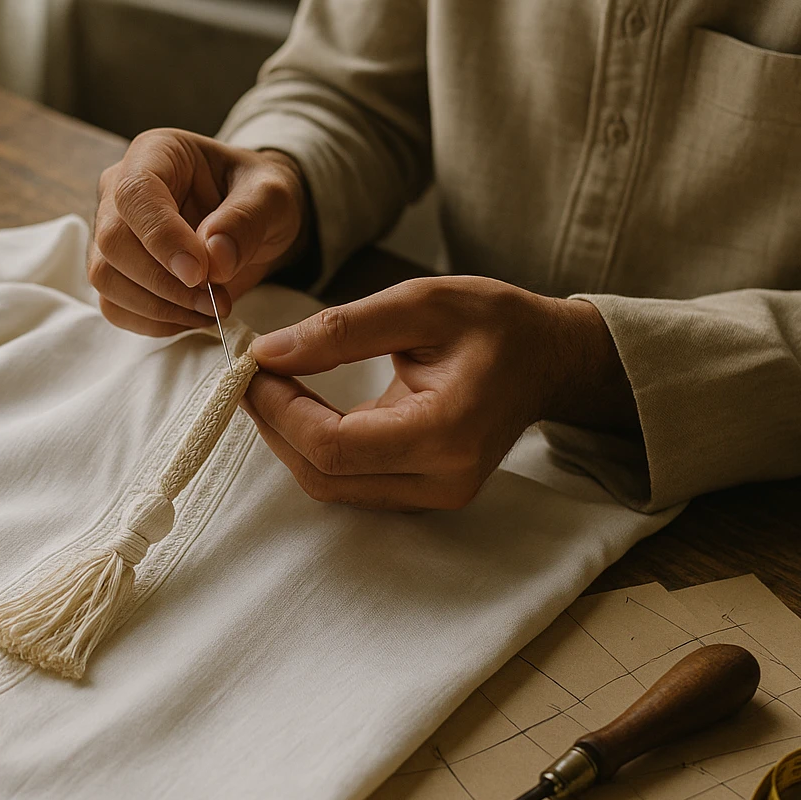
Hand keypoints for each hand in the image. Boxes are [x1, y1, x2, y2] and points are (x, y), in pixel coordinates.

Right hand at [89, 128, 309, 335]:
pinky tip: (191, 316)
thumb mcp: (272, 196)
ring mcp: (111, 232)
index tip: (200, 273)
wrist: (256, 219)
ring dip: (159, 307)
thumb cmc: (259, 196)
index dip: (162, 238)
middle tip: (215, 299)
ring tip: (210, 309)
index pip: (135, 194)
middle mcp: (120, 190)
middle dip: (163, 282)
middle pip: (112, 241)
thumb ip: (247, 219)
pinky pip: (115, 306)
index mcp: (155, 154)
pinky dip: (153, 322)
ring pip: (106, 278)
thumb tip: (213, 259)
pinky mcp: (116, 271)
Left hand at [242, 276, 638, 509]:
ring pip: (331, 486)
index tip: (253, 367)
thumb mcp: (421, 303)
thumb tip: (267, 353)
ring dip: (290, 439)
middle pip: (324, 475)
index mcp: (446, 432)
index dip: (280, 410)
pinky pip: (350, 483)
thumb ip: (340, 330)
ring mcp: (435, 497)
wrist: (548, 359)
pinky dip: (315, 447)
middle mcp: (441, 480)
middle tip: (252, 375)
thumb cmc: (494, 323)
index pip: (334, 445)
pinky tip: (302, 406)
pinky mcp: (424, 496)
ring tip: (272, 385)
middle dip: (276, 425)